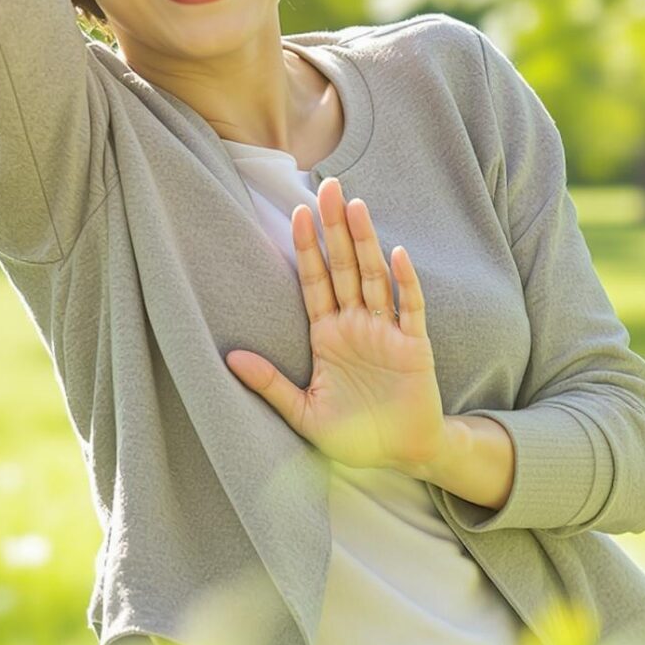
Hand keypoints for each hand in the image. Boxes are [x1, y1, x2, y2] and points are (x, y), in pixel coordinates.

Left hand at [224, 177, 446, 473]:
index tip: (296, 212)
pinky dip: (405, 281)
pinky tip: (397, 253)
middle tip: (327, 187)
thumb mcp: (303, 413)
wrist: (399, 457)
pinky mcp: (414, 346)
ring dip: (366, 242)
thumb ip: (270, 384)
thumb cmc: (353, 436)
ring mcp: (386, 332)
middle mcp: (357, 325)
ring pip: (374, 277)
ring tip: (355, 206)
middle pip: (344, 266)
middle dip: (335, 228)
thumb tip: (229, 356)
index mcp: (328, 336)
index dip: (307, 247)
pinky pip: (410, 308)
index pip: (314, 281)